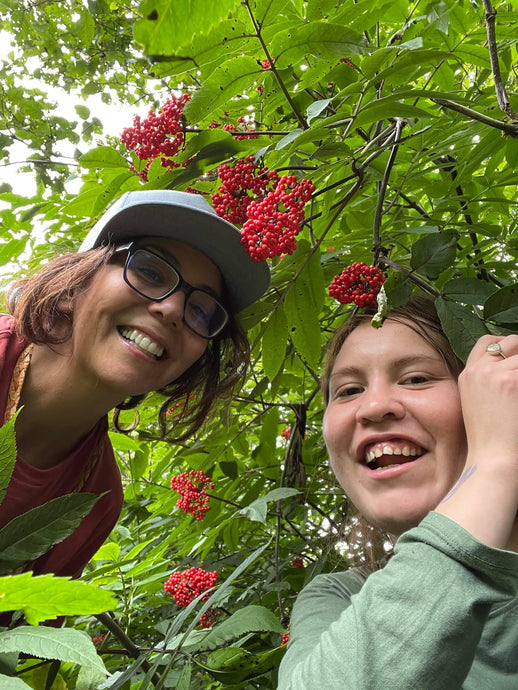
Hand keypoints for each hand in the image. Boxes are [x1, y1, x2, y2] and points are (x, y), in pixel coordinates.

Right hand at [459, 334, 517, 477]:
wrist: (493, 458)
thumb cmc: (491, 439)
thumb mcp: (477, 403)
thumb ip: (488, 381)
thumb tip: (511, 365)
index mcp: (468, 375)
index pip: (488, 342)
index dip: (506, 345)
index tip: (516, 359)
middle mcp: (480, 371)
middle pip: (511, 342)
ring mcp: (497, 374)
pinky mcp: (514, 381)